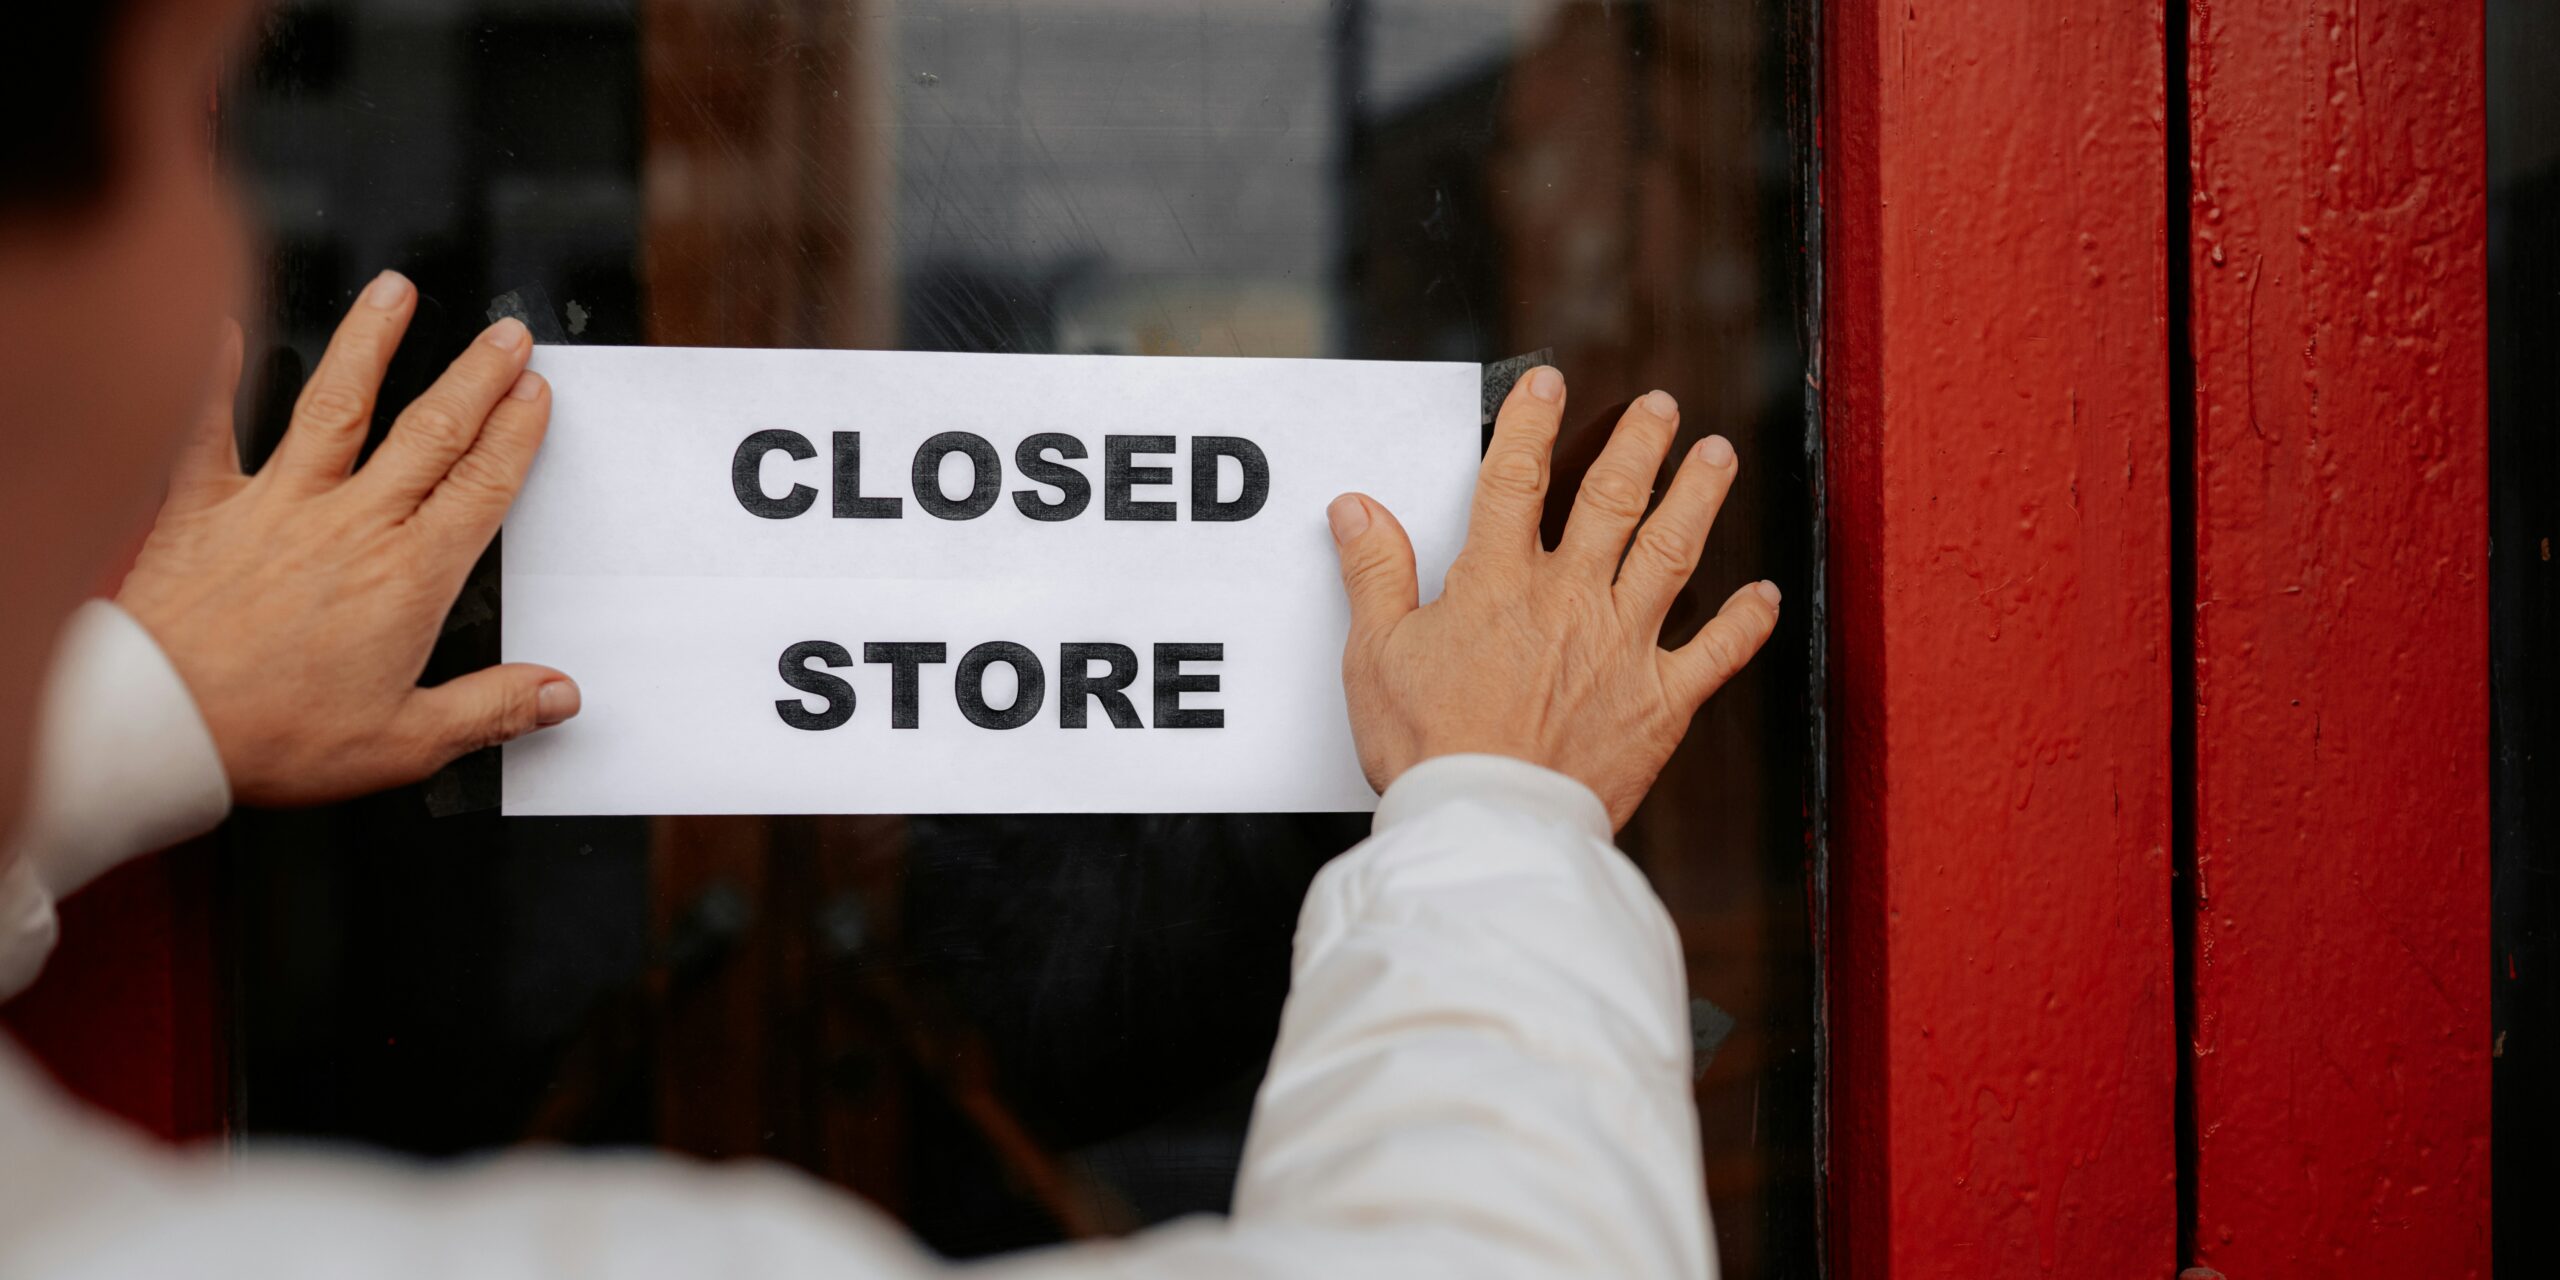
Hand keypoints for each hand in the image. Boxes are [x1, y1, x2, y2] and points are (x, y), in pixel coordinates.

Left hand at [116, 272, 575, 807]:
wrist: (159, 728)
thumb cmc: (271, 738)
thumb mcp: (405, 743)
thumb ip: (490, 709)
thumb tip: (557, 695)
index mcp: (408, 579)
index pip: (481, 487)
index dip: (517, 435)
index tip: (537, 395)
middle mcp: (351, 525)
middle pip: (431, 433)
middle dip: (477, 377)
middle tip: (507, 336)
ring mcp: (277, 505)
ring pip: (337, 406)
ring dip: (372, 343)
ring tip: (397, 293)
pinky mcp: (205, 508)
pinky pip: (209, 427)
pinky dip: (215, 373)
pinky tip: (227, 326)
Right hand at [1328, 366, 1779, 826]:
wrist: (1487, 822)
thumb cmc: (1428, 749)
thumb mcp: (1375, 656)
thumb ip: (1374, 575)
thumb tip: (1357, 510)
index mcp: (1497, 583)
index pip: (1514, 479)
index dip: (1530, 422)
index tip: (1548, 384)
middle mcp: (1569, 599)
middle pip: (1611, 499)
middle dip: (1637, 443)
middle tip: (1659, 407)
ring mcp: (1622, 647)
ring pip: (1671, 551)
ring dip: (1698, 496)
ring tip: (1717, 455)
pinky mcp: (1658, 701)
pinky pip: (1715, 654)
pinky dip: (1745, 623)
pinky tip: (1765, 594)